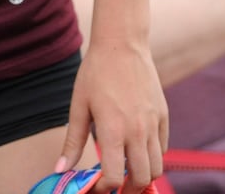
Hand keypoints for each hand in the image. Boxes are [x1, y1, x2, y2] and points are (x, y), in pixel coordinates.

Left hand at [58, 41, 167, 192]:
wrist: (121, 45)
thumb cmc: (94, 73)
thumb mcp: (78, 106)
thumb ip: (72, 141)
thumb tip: (60, 169)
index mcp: (113, 129)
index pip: (115, 177)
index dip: (105, 189)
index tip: (97, 187)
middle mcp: (138, 131)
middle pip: (141, 179)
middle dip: (127, 190)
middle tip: (114, 187)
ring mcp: (153, 124)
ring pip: (157, 167)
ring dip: (143, 176)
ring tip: (126, 173)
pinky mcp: (163, 117)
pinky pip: (164, 148)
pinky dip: (153, 157)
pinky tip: (137, 152)